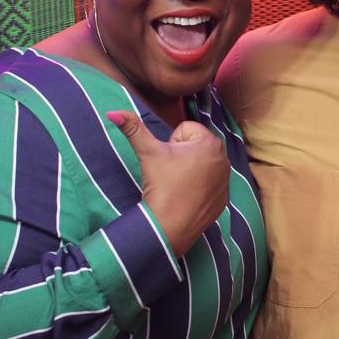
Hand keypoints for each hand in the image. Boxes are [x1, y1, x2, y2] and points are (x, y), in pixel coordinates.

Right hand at [107, 110, 229, 257]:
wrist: (169, 226)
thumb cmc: (161, 185)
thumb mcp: (148, 152)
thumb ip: (133, 128)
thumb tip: (113, 112)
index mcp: (209, 142)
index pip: (185, 129)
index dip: (172, 143)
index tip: (168, 160)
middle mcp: (223, 157)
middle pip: (195, 145)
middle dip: (182, 154)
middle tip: (172, 173)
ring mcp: (226, 179)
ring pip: (201, 163)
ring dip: (191, 169)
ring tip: (180, 184)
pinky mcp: (224, 196)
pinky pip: (209, 183)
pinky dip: (199, 187)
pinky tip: (188, 196)